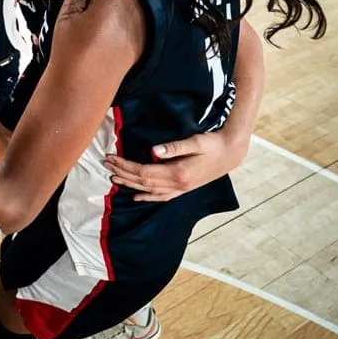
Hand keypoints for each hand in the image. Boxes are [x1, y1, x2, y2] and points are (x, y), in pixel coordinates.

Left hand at [103, 131, 243, 201]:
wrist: (231, 153)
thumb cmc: (213, 143)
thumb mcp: (195, 141)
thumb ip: (174, 147)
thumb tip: (153, 151)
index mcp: (178, 173)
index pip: (143, 172)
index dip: (125, 166)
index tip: (111, 157)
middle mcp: (177, 185)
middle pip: (143, 182)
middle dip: (122, 173)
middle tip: (106, 164)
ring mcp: (180, 189)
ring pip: (149, 190)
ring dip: (130, 185)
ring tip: (113, 178)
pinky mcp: (183, 189)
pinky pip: (161, 197)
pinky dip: (147, 197)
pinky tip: (136, 196)